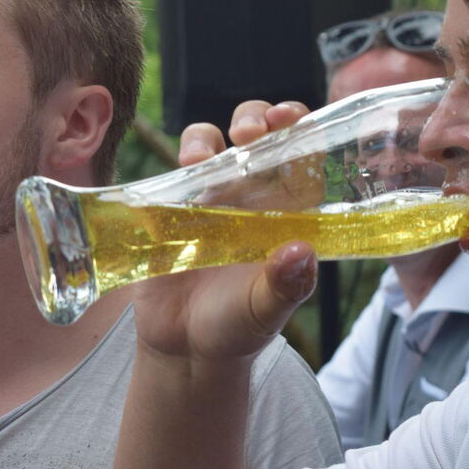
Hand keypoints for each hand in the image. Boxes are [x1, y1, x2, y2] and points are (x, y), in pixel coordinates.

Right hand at [127, 100, 315, 360]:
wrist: (183, 351)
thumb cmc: (236, 330)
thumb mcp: (265, 311)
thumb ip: (284, 285)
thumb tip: (300, 252)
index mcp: (284, 212)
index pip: (299, 154)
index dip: (298, 126)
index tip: (290, 118)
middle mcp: (248, 197)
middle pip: (255, 135)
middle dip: (253, 118)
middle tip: (249, 133)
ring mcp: (207, 201)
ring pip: (210, 143)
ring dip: (208, 137)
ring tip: (203, 158)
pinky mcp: (169, 211)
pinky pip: (171, 173)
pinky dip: (175, 164)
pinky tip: (179, 175)